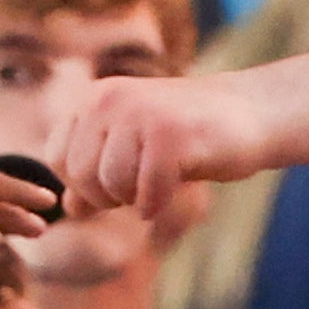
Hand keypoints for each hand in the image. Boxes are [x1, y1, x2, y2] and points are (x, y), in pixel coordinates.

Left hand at [46, 74, 275, 215]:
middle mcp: (110, 99)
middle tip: (141, 187)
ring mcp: (141, 114)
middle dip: (108, 197)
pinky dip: (158, 203)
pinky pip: (146, 191)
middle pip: (80, 175)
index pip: (56, 158)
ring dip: (134, 199)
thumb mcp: (132, 152)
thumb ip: (96, 177)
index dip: (82, 185)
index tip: (115, 184)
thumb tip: (66, 210)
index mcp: (94, 99)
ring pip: (111, 184)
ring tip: (157, 184)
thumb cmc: (188, 136)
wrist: (252, 113)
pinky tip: (173, 191)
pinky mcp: (171, 135)